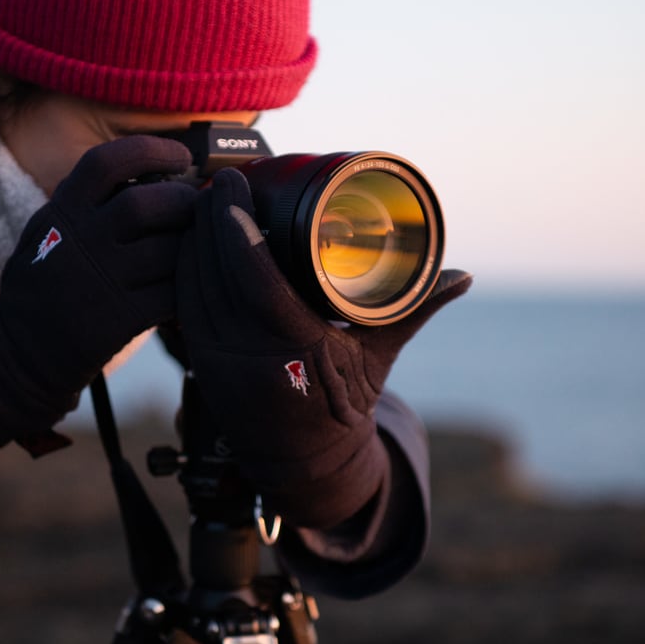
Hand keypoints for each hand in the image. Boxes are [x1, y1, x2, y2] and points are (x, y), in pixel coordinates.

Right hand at [0, 136, 197, 453]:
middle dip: (185, 202)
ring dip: (193, 246)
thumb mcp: (47, 232)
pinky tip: (188, 286)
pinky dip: (189, 287)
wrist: (19, 357)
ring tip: (196, 249)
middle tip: (199, 210)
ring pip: (168, 250)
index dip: (152, 150)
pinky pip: (173, 294)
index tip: (182, 157)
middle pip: (147, 204)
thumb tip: (153, 171)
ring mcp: (100, 282)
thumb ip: (87, 203)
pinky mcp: (119, 320)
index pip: (106, 162)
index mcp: (61, 214)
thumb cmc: (45, 286)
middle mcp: (79, 243)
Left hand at [174, 167, 470, 526]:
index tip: (233, 184)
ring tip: (202, 196)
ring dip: (191, 238)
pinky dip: (182, 268)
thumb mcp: (380, 357)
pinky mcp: (199, 364)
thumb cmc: (344, 407)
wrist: (302, 466)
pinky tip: (187, 237)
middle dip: (208, 219)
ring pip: (191, 287)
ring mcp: (218, 363)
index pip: (255, 280)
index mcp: (298, 349)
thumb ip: (414, 309)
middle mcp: (250, 357)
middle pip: (215, 274)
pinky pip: (182, 306)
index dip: (236, 228)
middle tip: (217, 177)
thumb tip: (462, 276)